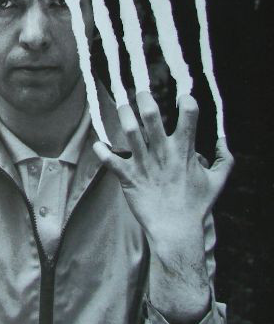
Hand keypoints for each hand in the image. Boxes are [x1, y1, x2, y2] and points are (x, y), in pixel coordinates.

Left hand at [92, 92, 232, 244]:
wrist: (176, 232)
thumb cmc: (196, 207)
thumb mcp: (217, 182)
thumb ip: (225, 160)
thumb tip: (224, 140)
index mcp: (185, 150)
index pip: (189, 115)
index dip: (186, 101)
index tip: (182, 96)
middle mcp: (163, 153)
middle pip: (152, 117)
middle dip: (145, 99)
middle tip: (140, 91)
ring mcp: (144, 164)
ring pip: (130, 132)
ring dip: (124, 115)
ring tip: (122, 105)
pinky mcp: (129, 177)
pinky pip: (111, 161)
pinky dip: (102, 152)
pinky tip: (98, 144)